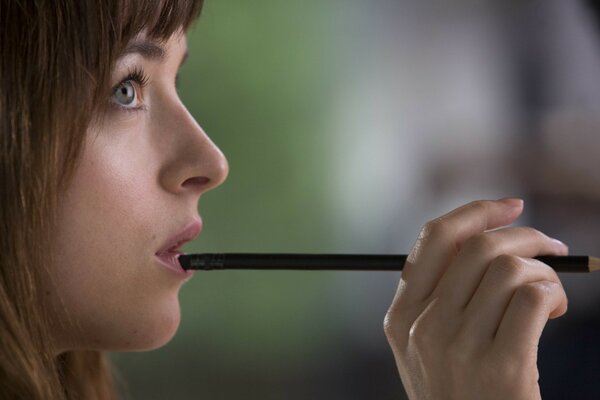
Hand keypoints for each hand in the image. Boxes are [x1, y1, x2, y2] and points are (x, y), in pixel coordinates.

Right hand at [384, 199, 567, 399]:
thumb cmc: (458, 393)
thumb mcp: (428, 346)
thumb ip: (439, 296)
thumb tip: (486, 240)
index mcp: (402, 317)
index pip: (434, 240)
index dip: (476, 212)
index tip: (510, 205)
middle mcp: (424, 328)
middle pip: (479, 248)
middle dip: (526, 236)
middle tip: (553, 247)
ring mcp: (459, 348)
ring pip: (510, 270)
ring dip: (545, 273)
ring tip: (553, 295)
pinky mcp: (502, 367)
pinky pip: (535, 299)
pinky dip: (555, 294)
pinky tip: (557, 312)